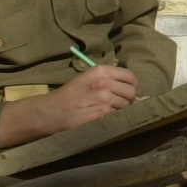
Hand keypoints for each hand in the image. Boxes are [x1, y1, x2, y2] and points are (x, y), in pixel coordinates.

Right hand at [0, 65, 138, 146]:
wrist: (52, 110)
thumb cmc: (69, 94)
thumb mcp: (88, 78)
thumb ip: (108, 79)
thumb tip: (132, 86)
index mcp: (101, 70)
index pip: (130, 76)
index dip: (134, 85)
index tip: (132, 90)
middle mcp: (105, 82)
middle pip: (132, 91)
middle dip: (131, 98)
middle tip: (124, 103)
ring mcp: (104, 97)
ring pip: (127, 104)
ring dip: (123, 109)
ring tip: (111, 110)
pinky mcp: (102, 112)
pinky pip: (118, 114)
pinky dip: (116, 116)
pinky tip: (106, 116)